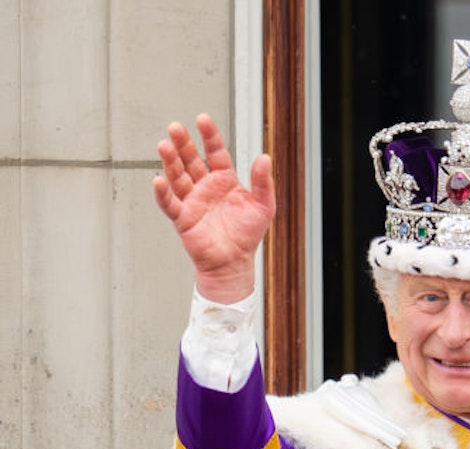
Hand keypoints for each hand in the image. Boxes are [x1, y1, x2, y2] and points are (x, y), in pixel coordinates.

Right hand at [153, 114, 275, 303]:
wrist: (234, 262)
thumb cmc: (248, 235)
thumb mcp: (263, 206)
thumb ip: (263, 182)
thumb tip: (265, 157)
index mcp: (224, 180)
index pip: (215, 152)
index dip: (209, 136)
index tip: (202, 119)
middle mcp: (205, 186)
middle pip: (191, 160)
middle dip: (183, 144)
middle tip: (175, 127)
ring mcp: (192, 200)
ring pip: (177, 176)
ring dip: (170, 161)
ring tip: (164, 145)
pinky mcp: (182, 217)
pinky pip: (169, 203)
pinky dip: (163, 193)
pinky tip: (158, 180)